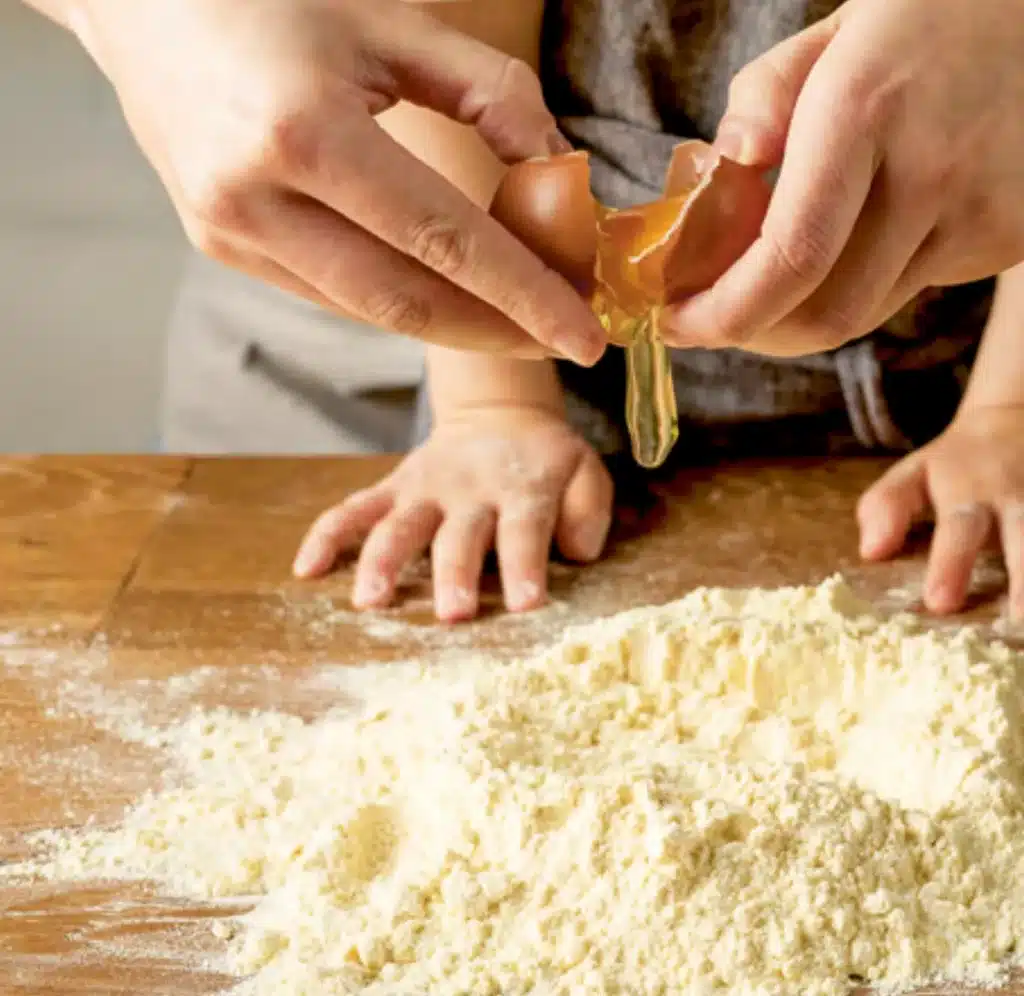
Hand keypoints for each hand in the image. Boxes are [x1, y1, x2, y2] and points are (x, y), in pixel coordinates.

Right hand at [71, 0, 602, 362]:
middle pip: (405, 302)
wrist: (141, 4)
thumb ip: (488, 91)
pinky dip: (397, 300)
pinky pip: (331, 294)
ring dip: (452, 324)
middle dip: (495, 332)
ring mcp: (230, 234)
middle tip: (560, 341)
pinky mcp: (223, 248)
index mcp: (304, 133)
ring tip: (516, 320)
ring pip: (368, 310)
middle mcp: (258, 200)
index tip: (583, 336)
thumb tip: (556, 164)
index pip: (444, 240)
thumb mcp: (392, 23)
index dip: (523, 296)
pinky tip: (445, 294)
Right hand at [292, 408, 613, 620]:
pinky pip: (353, 510)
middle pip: (459, 535)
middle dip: (455, 574)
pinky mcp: (392, 489)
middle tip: (453, 613)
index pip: (525, 528)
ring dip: (383, 562)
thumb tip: (577, 549)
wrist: (499, 417)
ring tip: (369, 601)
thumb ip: (588, 507)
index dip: (526, 565)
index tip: (526, 604)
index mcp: (522, 488)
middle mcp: (469, 489)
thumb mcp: (584, 471)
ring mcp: (424, 489)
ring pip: (398, 524)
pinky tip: (306, 569)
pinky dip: (327, 536)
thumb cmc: (546, 463)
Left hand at [662, 0, 1023, 356]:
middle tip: (708, 318)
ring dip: (797, 319)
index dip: (722, 314)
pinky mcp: (1006, 239)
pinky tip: (846, 247)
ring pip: (863, 316)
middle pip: (823, 315)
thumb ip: (760, 102)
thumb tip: (720, 172)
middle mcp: (931, 171)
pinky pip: (905, 293)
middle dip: (751, 334)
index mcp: (866, 110)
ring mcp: (980, 213)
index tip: (675, 322)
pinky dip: (854, 288)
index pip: (789, 257)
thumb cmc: (921, 21)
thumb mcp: (828, 34)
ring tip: (764, 285)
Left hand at [857, 406, 1023, 618]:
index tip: (940, 603)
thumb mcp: (913, 473)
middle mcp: (1017, 496)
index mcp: (968, 490)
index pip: (957, 529)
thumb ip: (887, 508)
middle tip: (1019, 621)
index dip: (950, 564)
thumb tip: (870, 551)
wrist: (1018, 417)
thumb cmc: (957, 463)